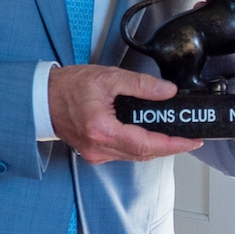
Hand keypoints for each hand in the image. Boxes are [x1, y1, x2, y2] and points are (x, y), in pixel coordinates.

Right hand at [48, 65, 202, 164]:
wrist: (42, 97)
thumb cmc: (69, 86)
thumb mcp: (109, 78)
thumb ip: (141, 84)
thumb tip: (167, 91)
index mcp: (102, 130)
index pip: (147, 144)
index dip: (173, 145)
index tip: (192, 142)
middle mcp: (99, 148)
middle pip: (143, 154)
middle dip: (170, 147)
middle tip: (189, 138)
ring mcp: (96, 153)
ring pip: (134, 155)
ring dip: (155, 147)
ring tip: (174, 135)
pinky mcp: (94, 152)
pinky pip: (123, 153)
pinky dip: (139, 145)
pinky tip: (149, 135)